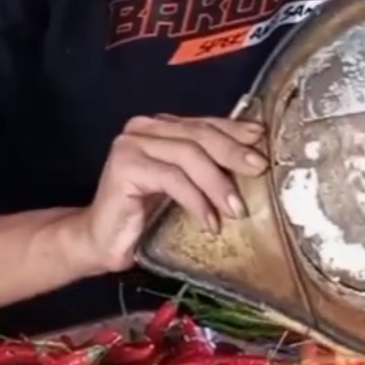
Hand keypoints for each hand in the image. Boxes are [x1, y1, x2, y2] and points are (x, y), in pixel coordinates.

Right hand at [71, 115, 265, 274]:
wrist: (103, 240)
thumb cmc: (146, 215)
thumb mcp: (186, 186)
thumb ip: (207, 167)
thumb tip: (252, 159)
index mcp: (161, 126)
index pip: (205, 123)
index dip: (235, 131)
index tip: (261, 140)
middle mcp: (144, 128)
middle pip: (200, 135)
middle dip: (233, 153)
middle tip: (259, 170)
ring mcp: (131, 144)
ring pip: (189, 155)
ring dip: (217, 183)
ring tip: (236, 209)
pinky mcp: (125, 166)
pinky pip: (172, 179)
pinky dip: (196, 200)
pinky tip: (209, 221)